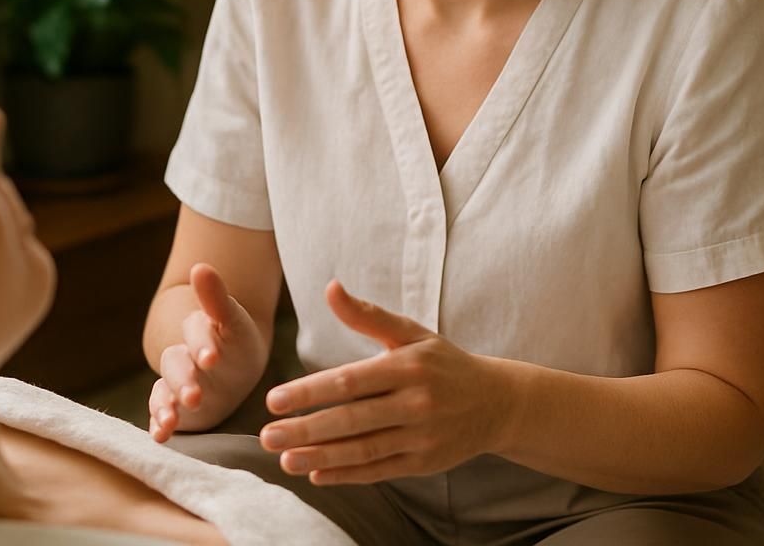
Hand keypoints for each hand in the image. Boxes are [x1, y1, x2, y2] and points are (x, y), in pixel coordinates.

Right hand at [148, 263, 267, 441]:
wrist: (235, 372)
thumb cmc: (237, 344)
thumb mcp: (235, 323)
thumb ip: (217, 299)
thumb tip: (200, 266)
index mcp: (199, 330)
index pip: (195, 331)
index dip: (202, 343)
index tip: (211, 357)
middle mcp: (182, 355)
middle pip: (175, 364)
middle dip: (184, 380)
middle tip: (195, 396)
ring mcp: (175, 382)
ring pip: (164, 390)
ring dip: (166, 405)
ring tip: (172, 420)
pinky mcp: (172, 406)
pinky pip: (160, 413)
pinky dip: (158, 424)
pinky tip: (161, 435)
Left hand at [256, 280, 512, 484]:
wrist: (497, 403)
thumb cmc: (444, 363)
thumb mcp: (411, 333)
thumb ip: (367, 316)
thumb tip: (330, 288)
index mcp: (408, 366)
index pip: (350, 382)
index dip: (310, 392)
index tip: (274, 400)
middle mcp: (416, 403)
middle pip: (352, 419)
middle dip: (306, 429)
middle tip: (266, 435)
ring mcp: (421, 437)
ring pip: (363, 450)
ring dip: (320, 456)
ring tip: (284, 458)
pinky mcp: (424, 464)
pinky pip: (379, 471)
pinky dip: (346, 474)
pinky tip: (316, 473)